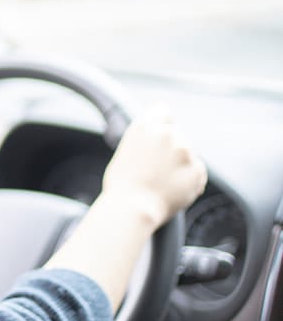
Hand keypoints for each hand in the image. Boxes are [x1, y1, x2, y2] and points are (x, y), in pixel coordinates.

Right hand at [100, 105, 206, 227]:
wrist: (132, 208)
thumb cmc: (122, 186)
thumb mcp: (126, 151)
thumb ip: (145, 140)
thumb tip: (156, 143)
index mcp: (145, 125)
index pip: (163, 112)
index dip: (161, 124)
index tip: (159, 137)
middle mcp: (167, 133)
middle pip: (177, 135)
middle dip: (171, 149)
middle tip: (157, 169)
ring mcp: (184, 151)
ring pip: (188, 154)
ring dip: (181, 165)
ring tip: (163, 182)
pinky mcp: (197, 169)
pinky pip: (198, 171)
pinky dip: (190, 179)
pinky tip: (173, 188)